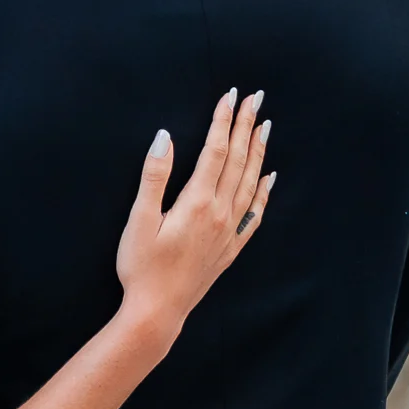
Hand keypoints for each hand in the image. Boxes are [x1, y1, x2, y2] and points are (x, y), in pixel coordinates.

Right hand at [115, 90, 270, 351]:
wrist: (158, 312)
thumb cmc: (141, 267)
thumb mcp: (139, 220)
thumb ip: (154, 176)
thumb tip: (163, 136)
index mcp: (196, 203)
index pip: (215, 151)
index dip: (223, 121)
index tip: (231, 96)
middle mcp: (219, 214)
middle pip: (237, 161)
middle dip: (246, 126)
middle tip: (256, 98)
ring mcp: (228, 232)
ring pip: (250, 183)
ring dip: (258, 152)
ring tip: (266, 126)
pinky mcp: (230, 248)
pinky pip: (254, 214)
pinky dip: (263, 192)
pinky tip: (269, 178)